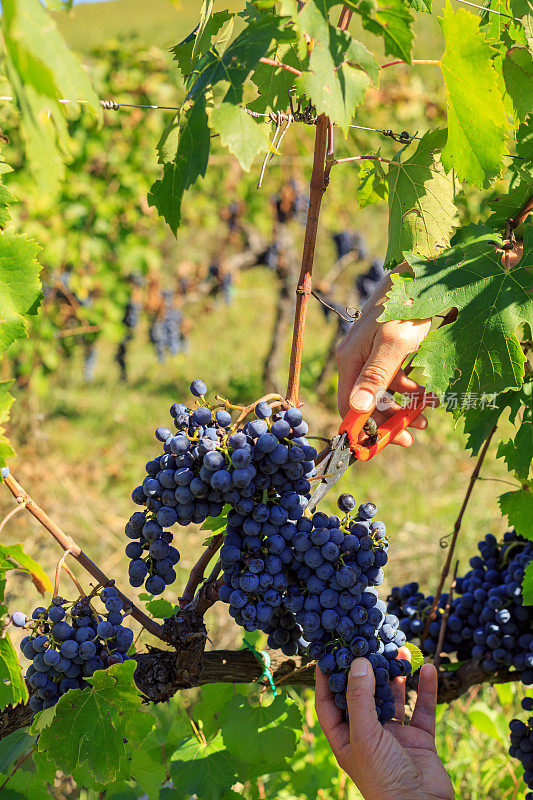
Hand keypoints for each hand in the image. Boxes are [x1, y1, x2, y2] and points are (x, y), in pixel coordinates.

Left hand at [315, 653, 453, 799]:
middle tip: (369, 641)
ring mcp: (394, 737)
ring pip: (394, 698)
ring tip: (399, 649)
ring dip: (396, 675)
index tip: (328, 651)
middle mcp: (367, 734)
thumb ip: (360, 698)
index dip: (327, 678)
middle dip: (367, 669)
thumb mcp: (364, 736)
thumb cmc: (383, 779)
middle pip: (364, 694)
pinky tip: (427, 668)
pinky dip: (425, 690)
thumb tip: (357, 662)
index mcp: (345, 738)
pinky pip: (422, 709)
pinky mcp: (419, 740)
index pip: (328, 702)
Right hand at [336, 267, 431, 446]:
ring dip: (405, 405)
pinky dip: (412, 388)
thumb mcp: (394, 343)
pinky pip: (396, 378)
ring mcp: (372, 356)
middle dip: (390, 419)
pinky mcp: (388, 351)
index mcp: (349, 360)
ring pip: (385, 392)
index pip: (348, 406)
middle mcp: (356, 360)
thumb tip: (357, 407)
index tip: (383, 445)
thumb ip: (376, 375)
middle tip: (414, 434)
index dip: (363, 428)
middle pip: (367, 402)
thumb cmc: (405, 306)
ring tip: (428, 410)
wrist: (421, 274)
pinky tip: (428, 390)